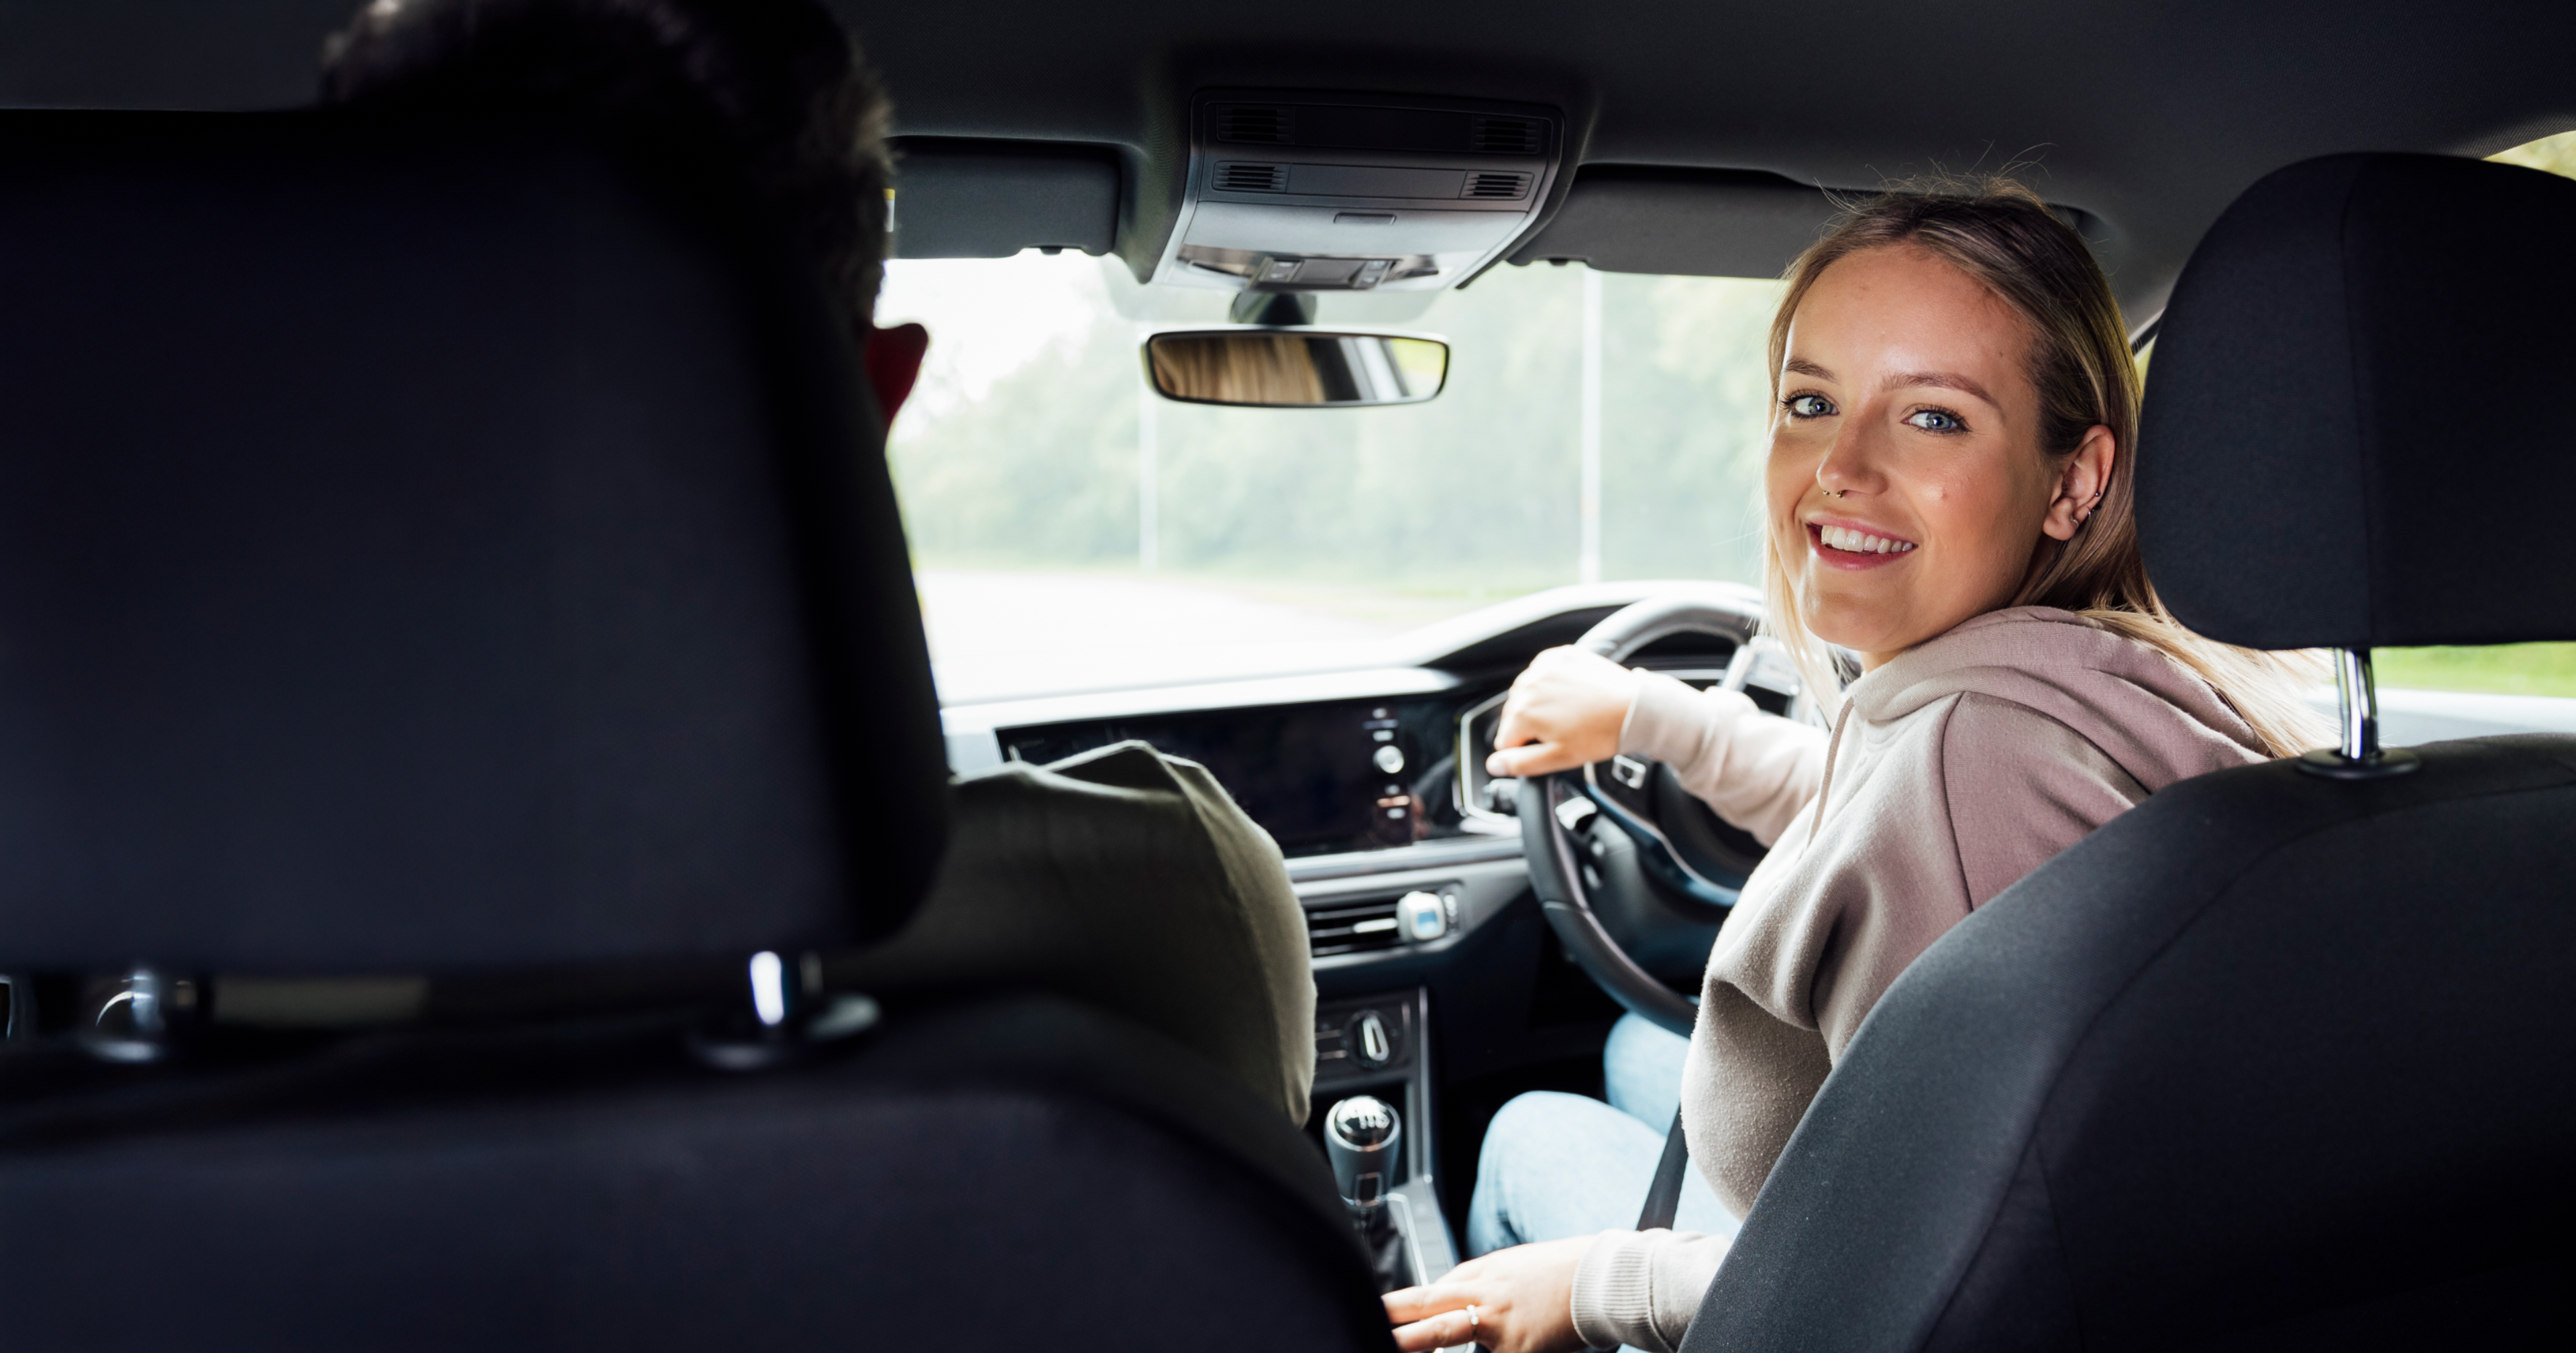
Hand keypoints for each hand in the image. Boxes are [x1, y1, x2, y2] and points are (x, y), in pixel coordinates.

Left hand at [1383, 1235, 1594, 1352]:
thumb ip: (1483, 1284)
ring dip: (1414, 1340)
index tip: (1379, 1314)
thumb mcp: (1517, 1268)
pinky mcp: (1519, 1348)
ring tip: (1391, 1344)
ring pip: (1445, 1332)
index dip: (1402, 1306)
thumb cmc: (1567, 1273)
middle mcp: (1484, 1293)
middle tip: (1362, 1321)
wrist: (1607, 1279)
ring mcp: (1499, 1322)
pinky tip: (1508, 1347)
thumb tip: (1452, 1296)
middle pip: (1425, 1303)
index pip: (1432, 1290)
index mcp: (1483, 1272)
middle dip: (1390, 1315)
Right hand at [1487, 646, 1639, 778]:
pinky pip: (1543, 672)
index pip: (1506, 741)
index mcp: (1522, 713)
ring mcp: (1543, 667)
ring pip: (1527, 693)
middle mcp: (1527, 685)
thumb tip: (1493, 765)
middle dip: (1533, 726)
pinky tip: (1571, 695)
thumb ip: (1520, 763)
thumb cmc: (1601, 734)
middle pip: (1514, 716)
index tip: (1551, 746)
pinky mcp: (1560, 655)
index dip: (1527, 749)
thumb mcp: (1558, 759)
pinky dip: (1551, 683)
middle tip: (1565, 731)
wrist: (1634, 708)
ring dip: (1540, 704)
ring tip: (1571, 713)